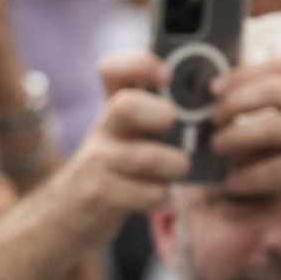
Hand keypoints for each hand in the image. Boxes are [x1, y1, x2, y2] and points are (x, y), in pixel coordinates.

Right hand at [34, 50, 189, 243]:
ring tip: (179, 168)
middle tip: (173, 125)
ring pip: (147, 156)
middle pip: (126, 105)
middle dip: (158, 114)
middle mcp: (103, 129)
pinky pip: (148, 193)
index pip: (113, 69)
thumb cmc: (115, 171)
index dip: (140, 64)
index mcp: (113, 107)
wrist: (68, 215)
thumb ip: (157, 115)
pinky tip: (159, 195)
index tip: (165, 76)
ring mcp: (98, 161)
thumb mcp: (127, 135)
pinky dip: (162, 196)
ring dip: (175, 164)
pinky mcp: (100, 194)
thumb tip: (212, 105)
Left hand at [210, 57, 280, 219]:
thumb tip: (249, 99)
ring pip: (268, 129)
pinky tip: (235, 182)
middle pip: (268, 91)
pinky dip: (249, 177)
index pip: (279, 66)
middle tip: (213, 120)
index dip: (240, 76)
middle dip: (231, 105)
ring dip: (234, 139)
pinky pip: (276, 170)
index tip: (216, 88)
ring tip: (218, 147)